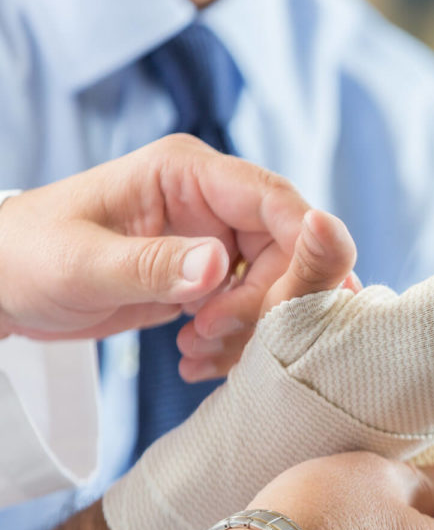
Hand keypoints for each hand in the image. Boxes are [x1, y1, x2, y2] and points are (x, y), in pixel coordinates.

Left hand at [0, 135, 348, 376]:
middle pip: (288, 250)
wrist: (2, 285)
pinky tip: (195, 357)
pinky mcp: (212, 279)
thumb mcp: (79, 264)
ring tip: (195, 348)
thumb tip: (220, 266)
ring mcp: (217, 240)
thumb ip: (151, 265)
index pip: (275, 200)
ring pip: (279, 286)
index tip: (307, 295)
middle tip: (217, 332)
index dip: (307, 243)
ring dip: (251, 329)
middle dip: (269, 301)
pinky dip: (237, 342)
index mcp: (187, 173)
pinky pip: (255, 310)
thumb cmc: (25, 256)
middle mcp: (213, 202)